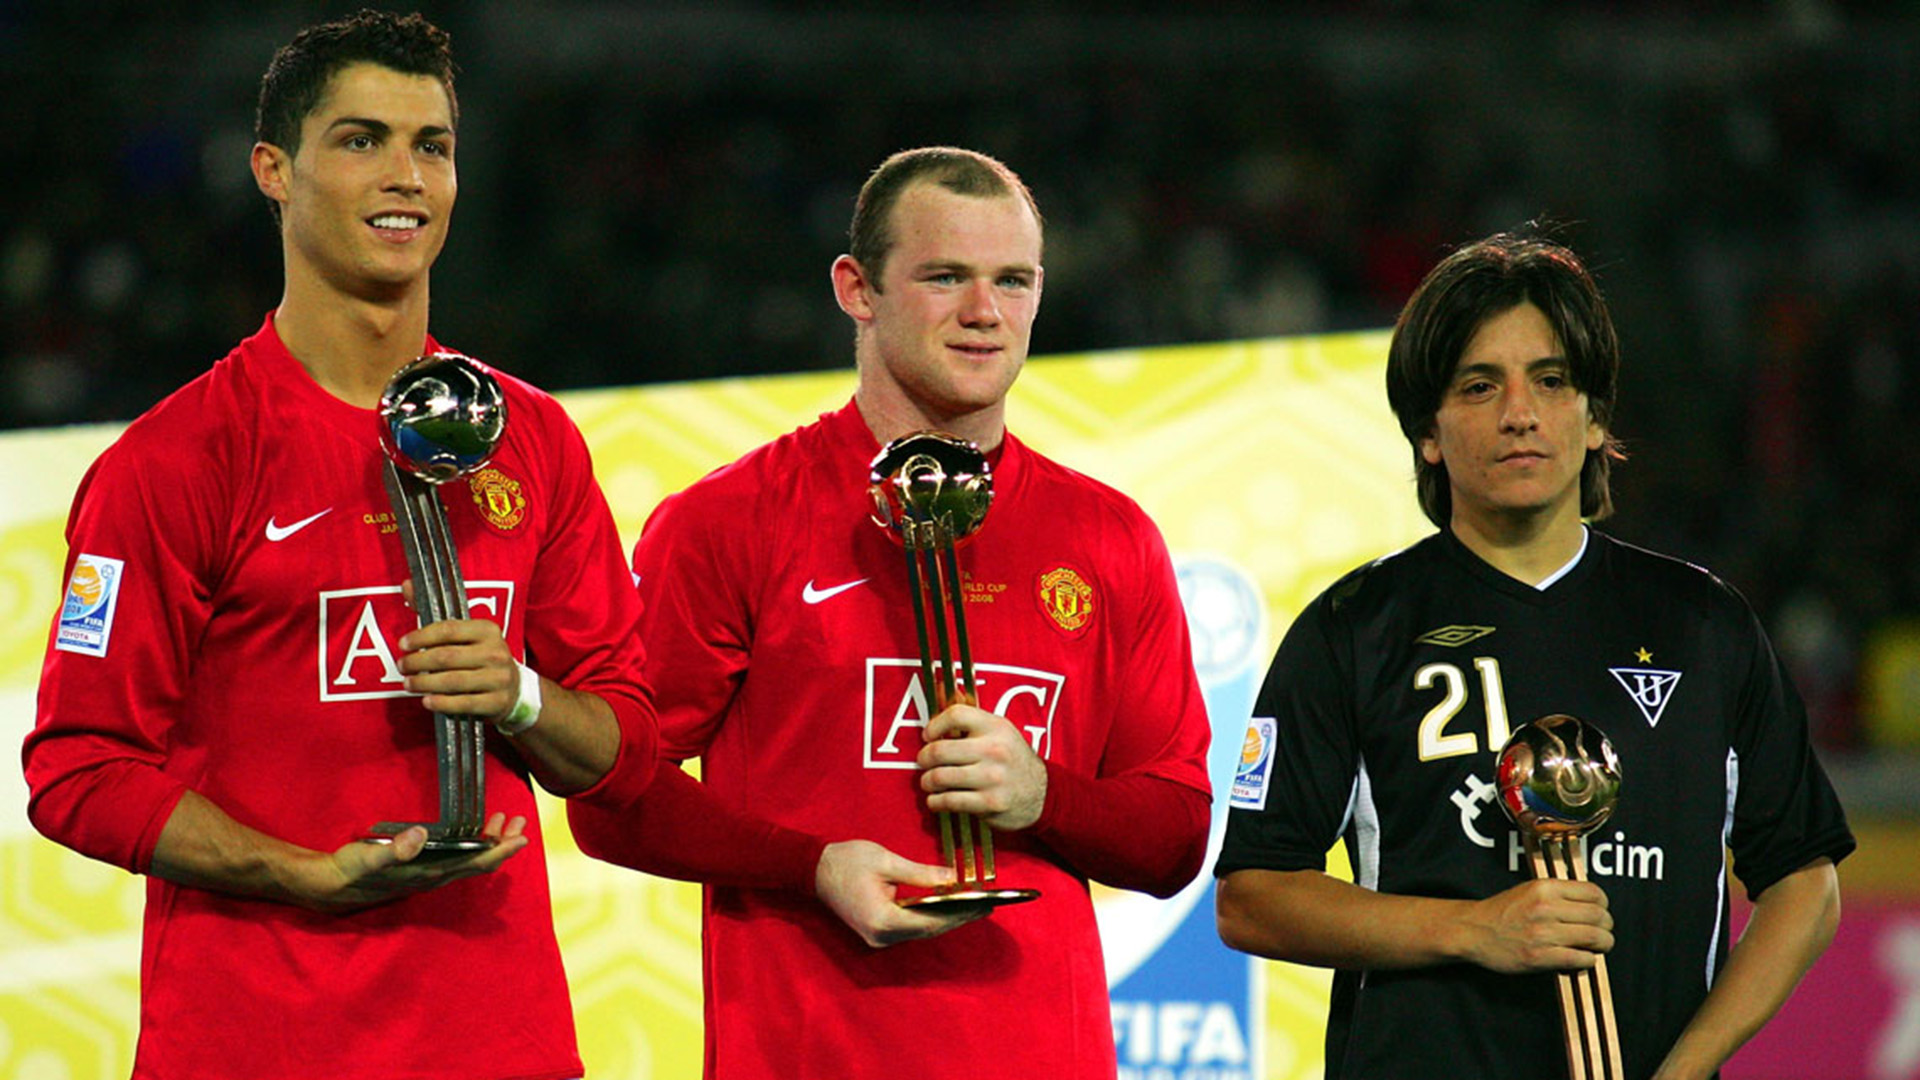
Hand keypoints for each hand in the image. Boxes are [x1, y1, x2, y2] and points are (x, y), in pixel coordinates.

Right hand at [296, 813, 529, 913]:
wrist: (328, 886)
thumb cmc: (349, 871)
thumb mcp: (368, 857)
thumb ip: (394, 850)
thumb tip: (420, 835)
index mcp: (430, 874)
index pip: (475, 863)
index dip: (500, 851)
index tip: (522, 837)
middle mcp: (434, 876)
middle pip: (479, 861)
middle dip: (502, 843)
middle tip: (520, 821)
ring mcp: (427, 873)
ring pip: (468, 858)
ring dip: (488, 841)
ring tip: (503, 821)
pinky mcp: (418, 867)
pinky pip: (454, 856)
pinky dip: (469, 842)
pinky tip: (470, 831)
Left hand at [397, 598, 518, 720]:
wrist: (514, 688)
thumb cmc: (480, 656)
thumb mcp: (465, 633)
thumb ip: (434, 613)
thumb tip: (406, 584)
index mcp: (487, 630)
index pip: (448, 629)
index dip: (421, 637)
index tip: (403, 644)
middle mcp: (495, 652)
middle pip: (447, 657)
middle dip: (418, 662)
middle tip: (402, 666)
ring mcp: (498, 678)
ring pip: (452, 681)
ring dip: (424, 684)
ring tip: (409, 684)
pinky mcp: (497, 702)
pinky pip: (464, 703)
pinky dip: (441, 703)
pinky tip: (427, 701)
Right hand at [815, 839, 984, 947]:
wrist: (813, 869)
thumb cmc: (848, 860)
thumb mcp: (886, 860)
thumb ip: (921, 873)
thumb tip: (953, 879)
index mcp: (883, 920)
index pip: (931, 921)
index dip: (960, 914)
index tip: (983, 905)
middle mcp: (881, 936)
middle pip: (929, 930)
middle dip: (959, 919)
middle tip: (987, 907)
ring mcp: (878, 937)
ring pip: (921, 931)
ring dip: (946, 920)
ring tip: (973, 907)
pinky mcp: (877, 932)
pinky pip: (910, 927)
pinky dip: (930, 918)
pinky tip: (947, 908)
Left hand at [917, 703, 1047, 829]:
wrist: (1043, 793)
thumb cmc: (1013, 760)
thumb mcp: (999, 731)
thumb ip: (970, 716)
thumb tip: (943, 689)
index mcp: (995, 727)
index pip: (955, 715)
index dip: (934, 725)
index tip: (928, 735)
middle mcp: (994, 750)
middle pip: (940, 750)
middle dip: (924, 758)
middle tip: (923, 762)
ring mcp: (992, 778)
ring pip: (940, 777)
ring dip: (927, 781)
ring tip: (929, 782)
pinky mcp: (990, 802)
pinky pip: (949, 801)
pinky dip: (936, 802)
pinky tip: (937, 799)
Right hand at [1461, 877, 1613, 973]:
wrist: (1474, 931)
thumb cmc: (1503, 911)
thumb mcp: (1529, 889)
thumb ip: (1559, 893)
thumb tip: (1593, 903)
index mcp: (1545, 888)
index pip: (1595, 893)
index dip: (1604, 905)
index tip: (1601, 912)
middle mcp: (1546, 908)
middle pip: (1599, 917)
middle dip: (1606, 928)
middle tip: (1602, 933)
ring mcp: (1543, 933)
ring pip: (1595, 938)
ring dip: (1602, 945)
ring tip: (1597, 947)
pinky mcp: (1540, 956)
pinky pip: (1581, 959)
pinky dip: (1588, 961)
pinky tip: (1581, 958)